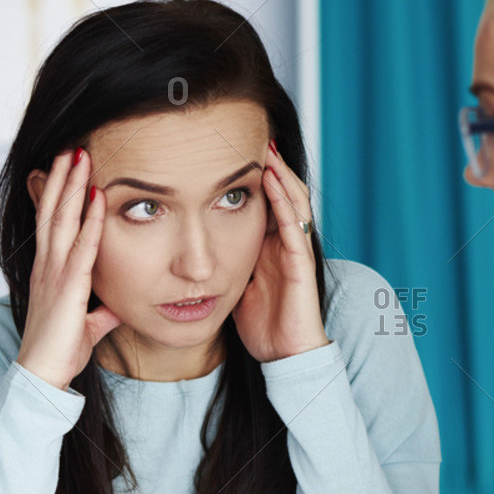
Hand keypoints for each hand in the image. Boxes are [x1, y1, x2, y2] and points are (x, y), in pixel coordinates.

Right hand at [15, 148, 121, 389]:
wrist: (42, 375)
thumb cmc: (60, 351)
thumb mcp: (88, 324)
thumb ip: (102, 309)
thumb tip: (117, 303)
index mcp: (51, 271)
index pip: (54, 223)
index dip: (59, 194)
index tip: (68, 168)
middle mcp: (48, 266)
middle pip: (54, 211)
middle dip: (62, 177)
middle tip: (71, 146)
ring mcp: (55, 273)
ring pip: (62, 220)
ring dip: (72, 186)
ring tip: (78, 155)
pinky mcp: (68, 287)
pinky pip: (82, 247)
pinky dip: (89, 220)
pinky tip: (97, 198)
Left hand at [231, 142, 329, 363]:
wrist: (284, 355)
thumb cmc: (262, 325)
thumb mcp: (235, 286)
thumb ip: (223, 264)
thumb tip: (191, 251)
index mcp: (268, 247)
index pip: (263, 202)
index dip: (252, 179)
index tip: (233, 154)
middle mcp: (284, 244)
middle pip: (281, 194)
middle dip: (270, 167)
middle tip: (255, 138)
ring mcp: (295, 251)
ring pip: (292, 202)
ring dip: (280, 175)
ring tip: (266, 149)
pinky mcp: (302, 264)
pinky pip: (293, 226)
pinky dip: (283, 201)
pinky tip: (272, 181)